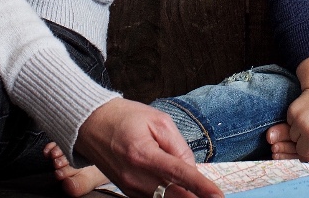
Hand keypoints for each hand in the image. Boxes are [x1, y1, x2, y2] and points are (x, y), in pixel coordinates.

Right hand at [73, 98, 221, 197]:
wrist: (90, 124)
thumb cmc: (124, 117)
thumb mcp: (157, 121)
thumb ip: (179, 145)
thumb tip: (192, 169)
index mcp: (143, 154)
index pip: (180, 174)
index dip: (201, 187)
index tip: (217, 196)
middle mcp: (135, 176)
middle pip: (174, 196)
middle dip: (195, 196)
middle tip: (212, 195)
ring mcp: (129, 187)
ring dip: (182, 196)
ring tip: (196, 189)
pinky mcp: (127, 191)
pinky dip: (168, 195)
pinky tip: (177, 187)